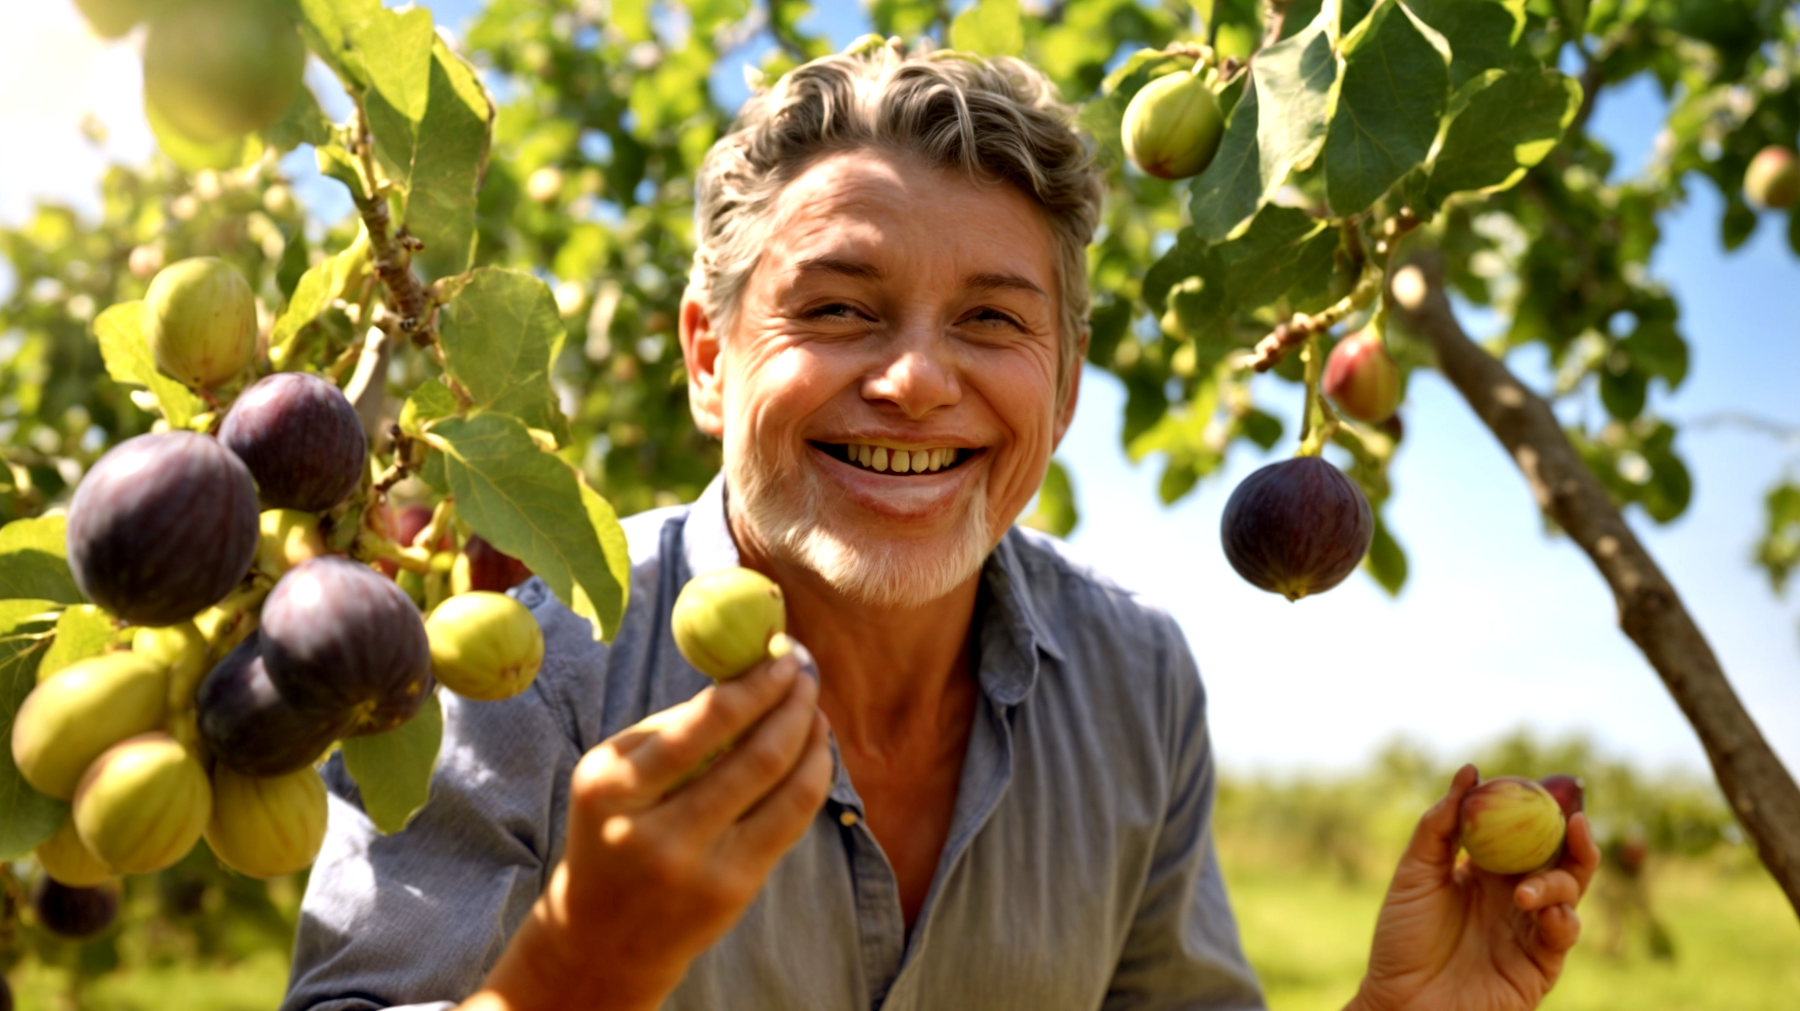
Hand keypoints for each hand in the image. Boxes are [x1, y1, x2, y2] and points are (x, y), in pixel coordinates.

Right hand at [463, 651, 833, 1010]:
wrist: (603, 940)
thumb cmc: (612, 832)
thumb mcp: (612, 778)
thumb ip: (670, 730)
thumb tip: (746, 675)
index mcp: (612, 788)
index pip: (702, 725)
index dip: (754, 685)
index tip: (780, 653)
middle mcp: (655, 832)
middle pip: (754, 755)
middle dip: (792, 702)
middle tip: (806, 669)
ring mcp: (699, 867)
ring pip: (783, 788)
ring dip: (811, 737)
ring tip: (813, 707)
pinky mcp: (733, 891)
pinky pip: (790, 821)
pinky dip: (812, 777)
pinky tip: (815, 751)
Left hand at [1352, 765, 1600, 1010]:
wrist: (1401, 1004)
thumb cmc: (1401, 939)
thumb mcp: (1415, 873)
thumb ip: (1441, 824)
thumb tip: (1470, 770)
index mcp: (1484, 872)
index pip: (1523, 832)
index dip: (1541, 810)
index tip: (1551, 786)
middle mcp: (1512, 897)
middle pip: (1559, 859)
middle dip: (1576, 840)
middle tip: (1576, 822)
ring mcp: (1528, 930)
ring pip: (1568, 893)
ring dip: (1555, 884)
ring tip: (1522, 894)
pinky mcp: (1539, 965)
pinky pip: (1564, 934)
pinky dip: (1561, 919)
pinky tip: (1543, 913)